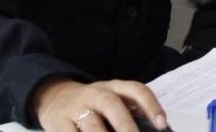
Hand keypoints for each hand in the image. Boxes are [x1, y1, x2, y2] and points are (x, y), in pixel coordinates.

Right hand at [32, 77, 168, 131]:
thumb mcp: (110, 101)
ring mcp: (76, 109)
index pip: (135, 90)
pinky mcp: (59, 124)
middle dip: (125, 124)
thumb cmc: (93, 105)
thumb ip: (129, 113)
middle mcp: (95, 94)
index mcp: (113, 87)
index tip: (162, 124)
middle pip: (111, 104)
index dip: (150, 105)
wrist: (53, 96)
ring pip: (91, 124)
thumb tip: (152, 131)